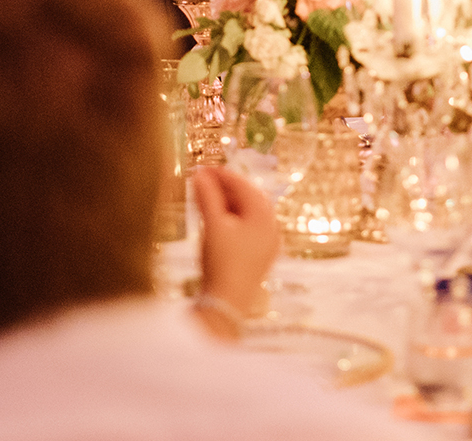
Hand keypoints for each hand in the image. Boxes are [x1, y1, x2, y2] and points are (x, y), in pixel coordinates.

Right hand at [193, 165, 277, 322]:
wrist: (226, 303)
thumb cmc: (222, 261)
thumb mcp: (213, 225)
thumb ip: (207, 196)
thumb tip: (199, 174)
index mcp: (264, 216)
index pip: (244, 185)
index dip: (222, 174)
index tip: (202, 168)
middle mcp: (271, 227)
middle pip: (248, 198)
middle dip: (225, 188)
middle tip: (203, 181)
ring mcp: (267, 243)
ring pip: (247, 214)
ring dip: (227, 203)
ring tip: (205, 198)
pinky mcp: (259, 257)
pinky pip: (247, 228)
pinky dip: (231, 219)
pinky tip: (215, 220)